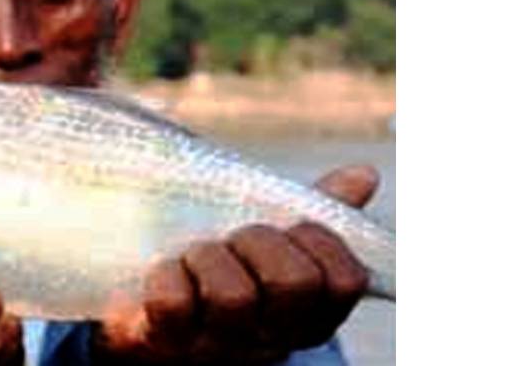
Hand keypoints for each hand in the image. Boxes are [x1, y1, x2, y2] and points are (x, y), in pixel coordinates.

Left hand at [94, 164, 379, 363]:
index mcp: (309, 315)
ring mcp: (219, 345)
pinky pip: (172, 304)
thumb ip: (318, 211)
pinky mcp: (167, 342)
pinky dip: (166, 275)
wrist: (154, 317)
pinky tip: (166, 271)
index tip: (290, 227)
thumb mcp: (274, 244)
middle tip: (235, 238)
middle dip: (261, 242)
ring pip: (233, 296)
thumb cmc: (226, 271)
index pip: (345, 279)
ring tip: (195, 254)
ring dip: (209, 256)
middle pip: (292, 283)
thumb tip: (365, 174)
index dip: (318, 239)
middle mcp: (271, 338)